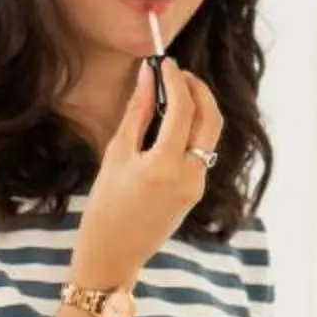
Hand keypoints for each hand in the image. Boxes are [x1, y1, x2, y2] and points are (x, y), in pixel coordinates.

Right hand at [80, 60, 223, 270]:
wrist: (113, 254)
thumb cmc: (104, 206)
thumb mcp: (116, 154)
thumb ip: (137, 112)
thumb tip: (148, 76)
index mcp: (165, 165)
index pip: (184, 108)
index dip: (177, 80)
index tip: (166, 62)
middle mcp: (190, 175)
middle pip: (212, 118)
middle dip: (198, 90)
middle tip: (178, 73)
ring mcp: (198, 186)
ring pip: (211, 135)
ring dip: (199, 109)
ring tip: (174, 93)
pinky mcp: (197, 192)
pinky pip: (202, 152)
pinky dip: (193, 131)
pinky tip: (172, 123)